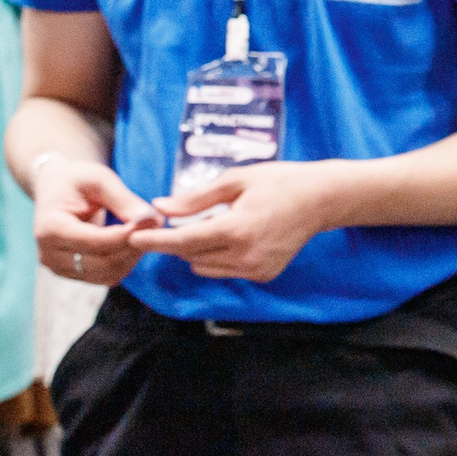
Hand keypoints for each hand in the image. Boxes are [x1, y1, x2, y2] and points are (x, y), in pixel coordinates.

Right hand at [33, 155, 157, 285]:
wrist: (55, 188)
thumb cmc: (77, 180)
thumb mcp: (100, 180)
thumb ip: (124, 201)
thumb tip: (152, 221)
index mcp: (50, 228)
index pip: (94, 241)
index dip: (127, 235)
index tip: (152, 221)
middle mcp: (49, 254)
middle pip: (103, 262)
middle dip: (134, 245)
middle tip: (156, 225)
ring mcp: (59, 268)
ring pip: (107, 274)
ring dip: (133, 256)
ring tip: (146, 232)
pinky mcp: (72, 274)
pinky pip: (106, 277)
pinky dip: (125, 263)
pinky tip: (134, 243)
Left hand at [126, 160, 340, 283]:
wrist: (323, 199)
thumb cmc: (280, 182)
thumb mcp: (236, 180)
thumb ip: (196, 198)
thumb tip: (161, 207)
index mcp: (237, 229)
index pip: (184, 241)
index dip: (156, 240)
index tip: (133, 237)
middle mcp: (246, 255)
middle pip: (191, 255)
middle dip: (179, 239)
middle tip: (184, 217)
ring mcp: (256, 268)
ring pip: (205, 266)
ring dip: (198, 249)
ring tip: (216, 224)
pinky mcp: (264, 274)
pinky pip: (225, 270)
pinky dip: (218, 256)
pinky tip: (235, 236)